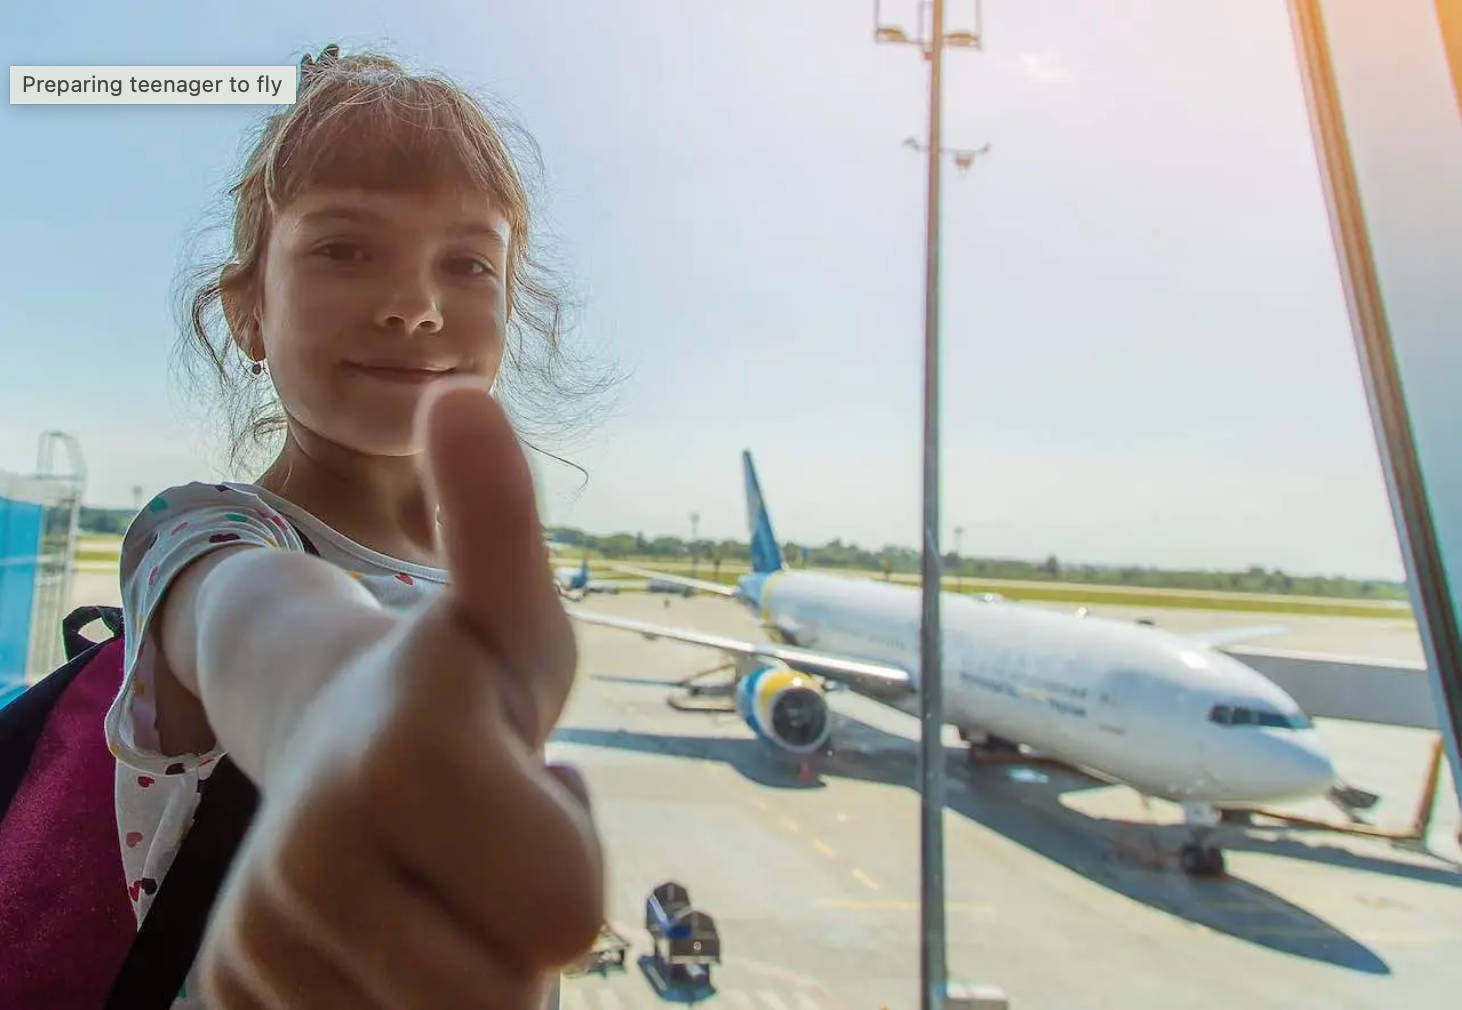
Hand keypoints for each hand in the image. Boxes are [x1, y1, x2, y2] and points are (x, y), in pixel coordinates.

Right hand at [198, 379, 601, 1007]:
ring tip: (437, 874)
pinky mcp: (238, 989)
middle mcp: (318, 852)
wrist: (324, 735)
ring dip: (465, 958)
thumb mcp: (509, 610)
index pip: (569, 914)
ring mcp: (267, 935)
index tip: (527, 780)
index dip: (567, 850)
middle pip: (509, 993)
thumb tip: (464, 394)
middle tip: (482, 840)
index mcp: (408, 753)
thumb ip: (500, 518)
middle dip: (517, 921)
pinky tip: (385, 919)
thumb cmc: (455, 678)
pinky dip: (401, 990)